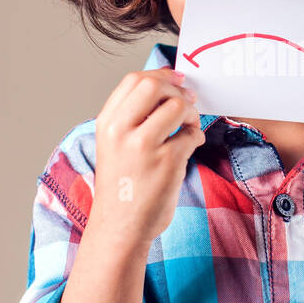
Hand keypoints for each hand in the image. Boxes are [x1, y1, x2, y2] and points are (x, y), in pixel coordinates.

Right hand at [88, 66, 205, 245]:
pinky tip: (191, 147)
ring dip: (191, 113)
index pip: (133, 80)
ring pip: (178, 106)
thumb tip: (169, 87)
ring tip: (189, 127)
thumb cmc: (122, 186)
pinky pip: (192, 134)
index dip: (160, 74)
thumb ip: (133, 117)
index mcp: (107, 123)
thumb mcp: (114, 145)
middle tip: (188, 100)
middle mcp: (121, 131)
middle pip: (154, 85)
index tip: (176, 79)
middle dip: (177, 90)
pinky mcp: (167, 162)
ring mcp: (143, 146)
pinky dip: (197, 137)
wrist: (120, 228)